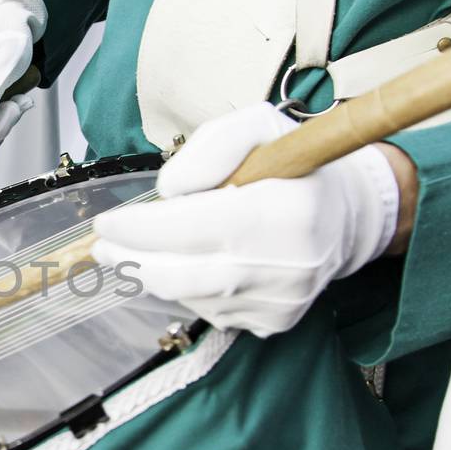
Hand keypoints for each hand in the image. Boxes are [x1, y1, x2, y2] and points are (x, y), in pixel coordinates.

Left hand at [91, 102, 402, 337]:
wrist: (348, 217)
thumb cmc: (294, 167)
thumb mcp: (258, 127)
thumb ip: (210, 148)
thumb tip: (168, 191)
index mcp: (285, 212)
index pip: (193, 228)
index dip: (141, 230)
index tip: (106, 224)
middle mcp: (286, 266)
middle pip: (183, 276)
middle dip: (132, 261)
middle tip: (102, 248)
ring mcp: (280, 302)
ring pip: (191, 295)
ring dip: (160, 273)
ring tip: (149, 249)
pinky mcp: (274, 322)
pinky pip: (211, 310)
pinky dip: (190, 287)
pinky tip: (198, 262)